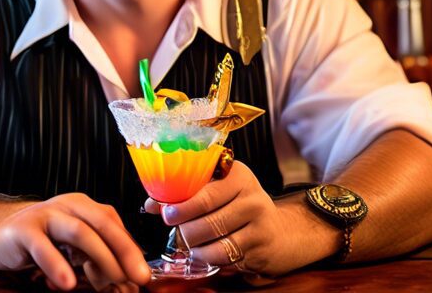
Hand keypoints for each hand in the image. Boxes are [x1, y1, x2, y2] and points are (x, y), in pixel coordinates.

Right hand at [0, 193, 149, 290]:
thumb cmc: (36, 242)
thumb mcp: (70, 248)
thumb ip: (94, 258)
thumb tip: (124, 280)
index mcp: (83, 207)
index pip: (115, 225)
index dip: (131, 250)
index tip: (142, 275)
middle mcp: (67, 206)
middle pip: (104, 224)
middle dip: (126, 251)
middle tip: (140, 277)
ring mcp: (45, 215)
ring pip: (80, 232)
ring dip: (101, 257)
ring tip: (113, 281)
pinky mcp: (23, 231)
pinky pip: (42, 247)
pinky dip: (56, 265)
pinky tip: (66, 283)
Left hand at [144, 161, 338, 275]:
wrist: (281, 232)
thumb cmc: (240, 208)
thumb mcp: (218, 193)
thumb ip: (185, 194)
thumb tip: (150, 204)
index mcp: (236, 174)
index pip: (202, 190)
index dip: (179, 203)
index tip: (164, 212)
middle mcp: (250, 194)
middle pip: (205, 215)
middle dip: (183, 227)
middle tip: (175, 230)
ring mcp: (258, 221)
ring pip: (212, 238)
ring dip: (193, 245)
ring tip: (188, 244)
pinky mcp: (260, 245)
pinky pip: (223, 255)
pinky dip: (207, 257)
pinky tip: (203, 253)